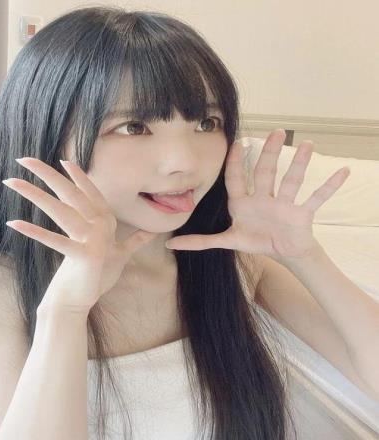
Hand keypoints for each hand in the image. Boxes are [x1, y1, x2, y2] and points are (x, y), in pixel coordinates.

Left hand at [3, 158, 158, 313]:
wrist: (83, 301)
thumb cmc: (98, 276)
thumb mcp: (120, 255)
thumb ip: (135, 241)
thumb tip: (151, 233)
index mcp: (107, 223)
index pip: (91, 194)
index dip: (79, 177)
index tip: (64, 161)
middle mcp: (102, 227)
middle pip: (71, 195)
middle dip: (48, 174)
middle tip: (25, 159)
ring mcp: (94, 241)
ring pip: (61, 211)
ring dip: (34, 194)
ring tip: (12, 181)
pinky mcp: (84, 257)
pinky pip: (55, 241)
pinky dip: (34, 232)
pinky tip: (14, 222)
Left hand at [165, 129, 350, 265]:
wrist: (282, 253)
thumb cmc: (255, 240)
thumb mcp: (227, 241)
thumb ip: (199, 241)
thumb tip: (170, 244)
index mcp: (244, 203)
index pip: (236, 179)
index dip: (234, 162)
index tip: (234, 142)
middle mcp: (264, 198)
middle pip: (265, 173)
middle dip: (269, 153)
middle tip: (273, 132)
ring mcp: (284, 204)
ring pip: (291, 181)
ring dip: (299, 164)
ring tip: (306, 144)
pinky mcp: (302, 213)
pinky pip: (317, 198)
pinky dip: (330, 187)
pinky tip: (343, 171)